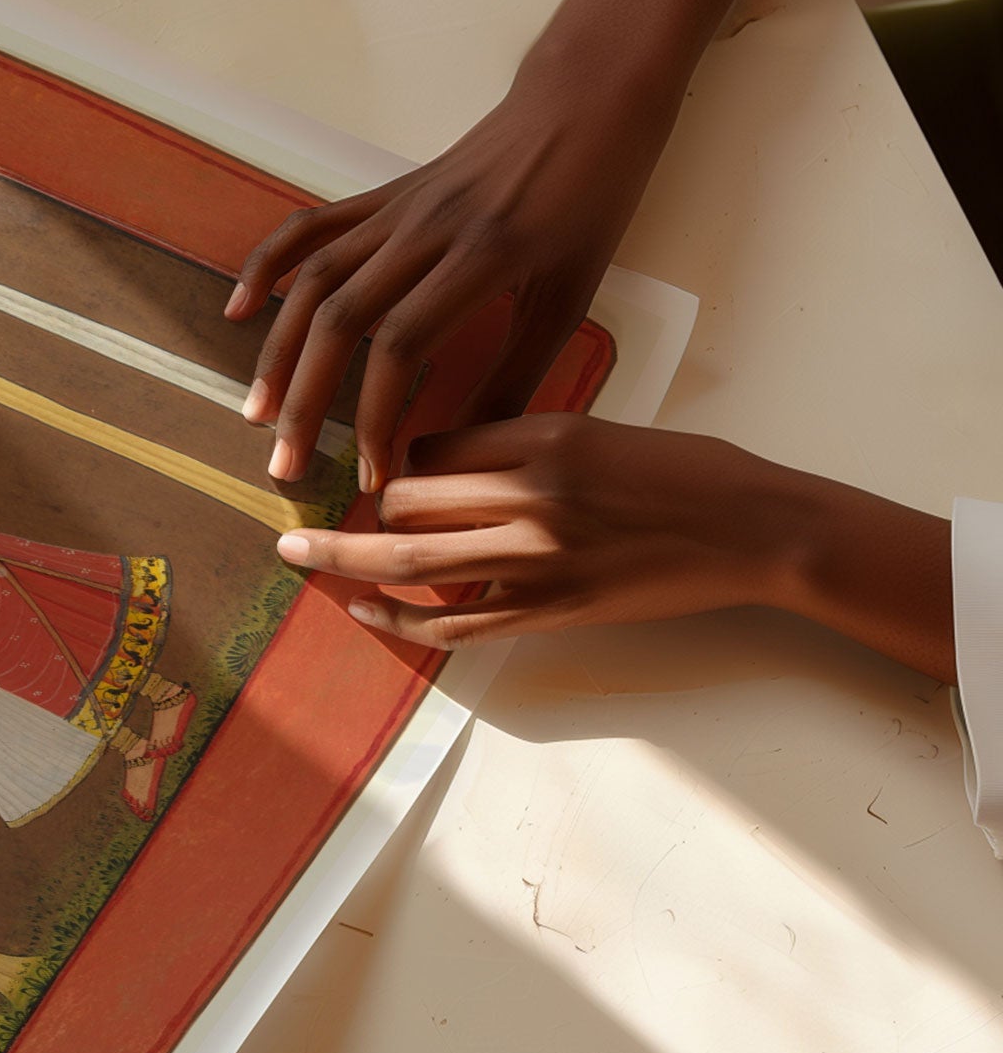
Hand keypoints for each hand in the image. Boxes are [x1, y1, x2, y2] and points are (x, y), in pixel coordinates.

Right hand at [229, 0, 811, 491]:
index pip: (402, 346)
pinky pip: (313, 228)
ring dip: (278, 351)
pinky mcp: (384, 195)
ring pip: (315, 281)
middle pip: (341, 320)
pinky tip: (241, 309)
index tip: (371, 475)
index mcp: (481, 257)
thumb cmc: (593, 198)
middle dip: (306, 400)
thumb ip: (520, 369)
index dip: (376, 416)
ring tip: (257, 412)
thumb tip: (475, 447)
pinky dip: (269, 266)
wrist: (585, 100)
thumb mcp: (572, 293)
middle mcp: (426, 230)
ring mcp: (397, 208)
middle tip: (286, 465)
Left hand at [275, 416, 953, 681]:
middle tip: (309, 510)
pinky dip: (398, 616)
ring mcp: (538, 560)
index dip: (399, 457)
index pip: (433, 442)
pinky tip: (361, 607)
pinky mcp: (551, 611)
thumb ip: (520, 443)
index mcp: (543, 436)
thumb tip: (440, 460)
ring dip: (344, 557)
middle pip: (406, 498)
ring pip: (413, 560)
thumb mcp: (597, 430)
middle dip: (357, 507)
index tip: (379, 467)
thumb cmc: (685, 471)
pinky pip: (454, 622)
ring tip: (296, 553)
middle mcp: (532, 496)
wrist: (755, 530)